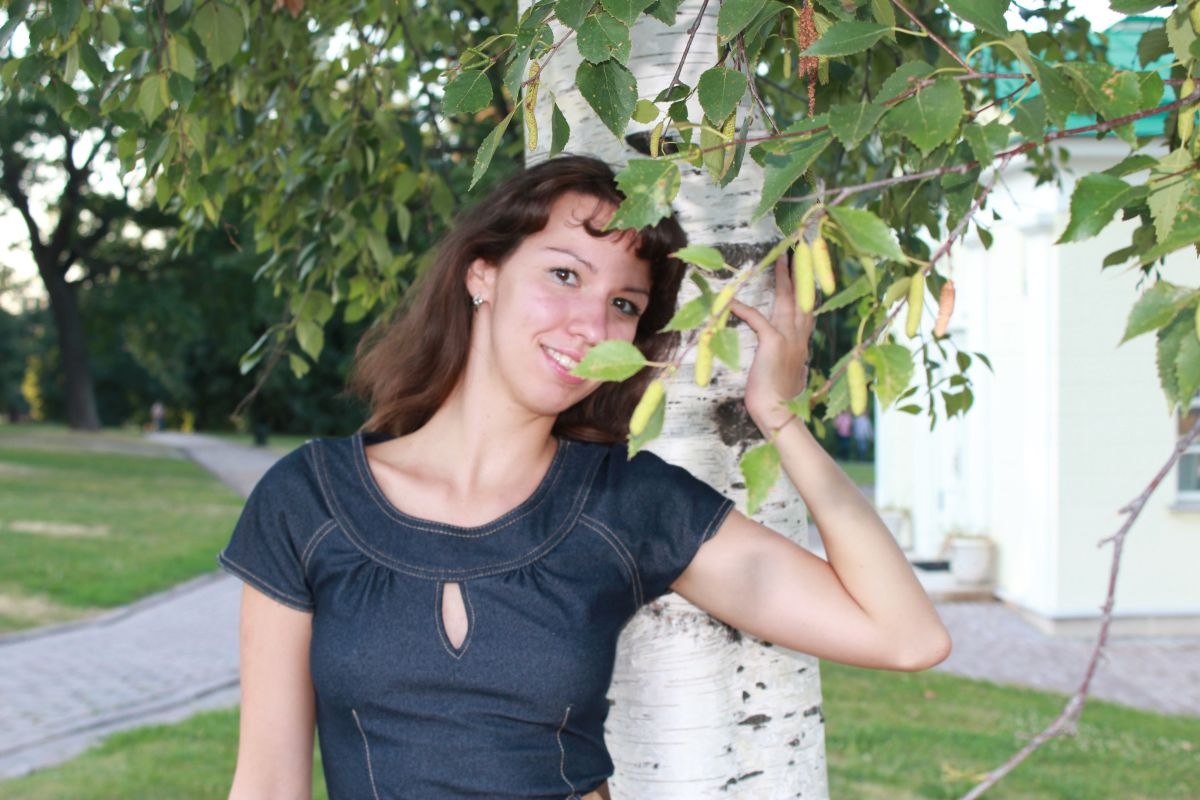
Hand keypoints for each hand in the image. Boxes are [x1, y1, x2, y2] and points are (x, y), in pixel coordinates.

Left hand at [730, 253, 815, 434]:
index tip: (804, 279)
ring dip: (782, 280)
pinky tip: (734, 301)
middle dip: (798, 276)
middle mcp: (800, 338)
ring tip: (778, 262)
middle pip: (801, 299)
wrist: (778, 412)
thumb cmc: (778, 399)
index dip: (805, 294)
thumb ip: (785, 360)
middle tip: (794, 257)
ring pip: (787, 301)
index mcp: (802, 345)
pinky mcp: (773, 343)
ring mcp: (789, 339)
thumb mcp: (785, 374)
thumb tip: (781, 357)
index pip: (806, 312)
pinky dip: (745, 308)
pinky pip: (758, 318)